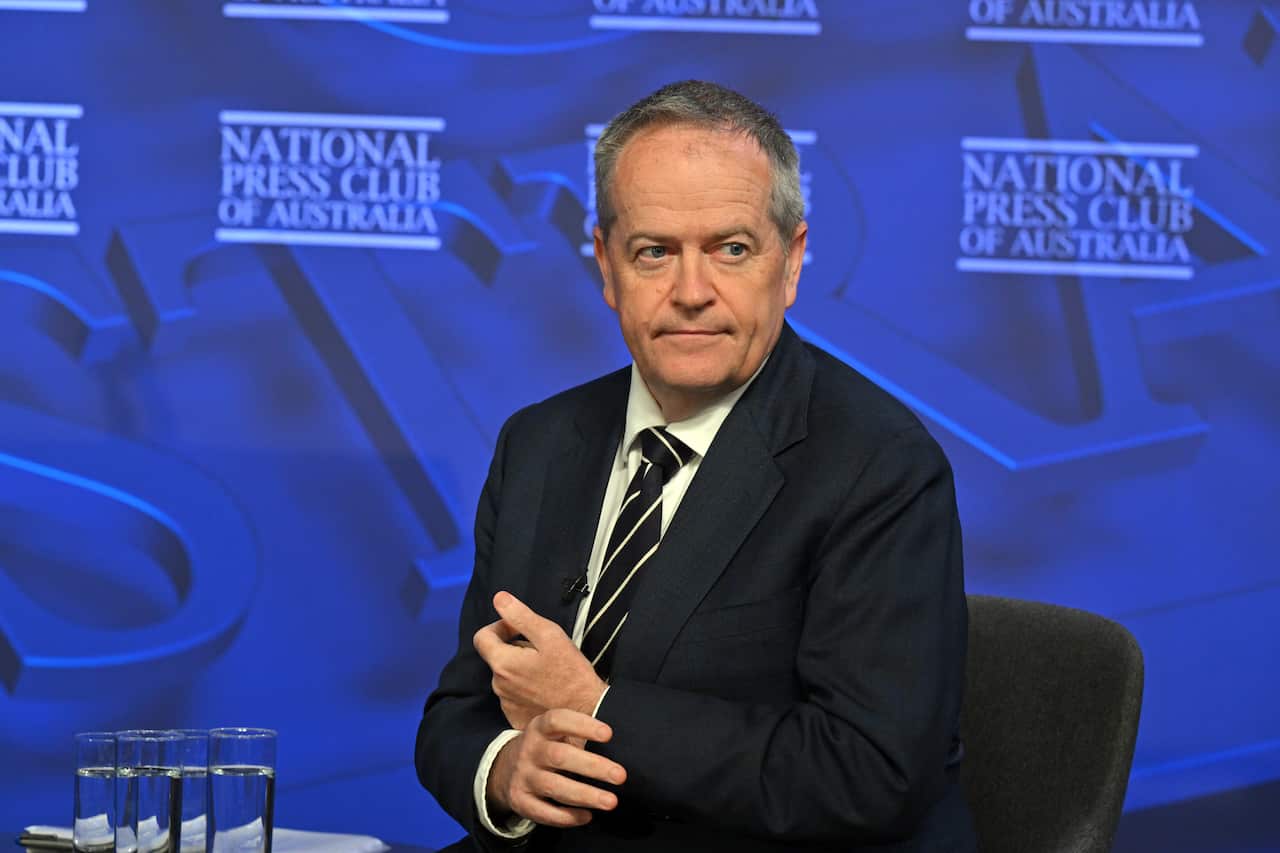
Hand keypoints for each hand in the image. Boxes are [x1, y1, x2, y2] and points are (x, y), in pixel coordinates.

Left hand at [474, 591, 607, 729]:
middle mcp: (498, 685)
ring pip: (506, 675)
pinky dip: (524, 687)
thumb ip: (521, 616)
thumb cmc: (571, 674)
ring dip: (520, 667)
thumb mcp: (550, 636)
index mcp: (503, 663)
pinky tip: (545, 687)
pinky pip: (513, 694)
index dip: (499, 626)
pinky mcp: (515, 716)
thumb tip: (499, 598)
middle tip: (542, 649)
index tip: (519, 629)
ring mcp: (506, 703)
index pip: (481, 637)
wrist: (587, 713)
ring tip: (547, 670)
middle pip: (497, 656)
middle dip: (514, 647)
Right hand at [486, 708, 626, 827]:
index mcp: (539, 727)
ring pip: (553, 787)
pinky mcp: (520, 800)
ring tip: (611, 801)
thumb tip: (624, 738)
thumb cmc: (546, 746)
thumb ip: (580, 731)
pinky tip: (587, 816)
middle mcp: (529, 750)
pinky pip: (543, 812)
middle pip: (560, 756)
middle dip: (593, 766)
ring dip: (585, 795)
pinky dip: (567, 817)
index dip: (583, 726)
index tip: (609, 734)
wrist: (505, 767)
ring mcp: (523, 776)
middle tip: (620, 776)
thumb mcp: (554, 732)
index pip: (558, 720)